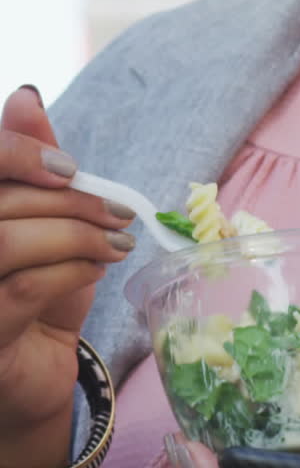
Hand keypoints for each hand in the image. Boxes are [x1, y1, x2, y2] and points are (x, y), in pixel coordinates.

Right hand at [0, 87, 136, 444]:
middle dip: (69, 201)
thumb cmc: (34, 287)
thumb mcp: (42, 216)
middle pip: (0, 201)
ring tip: (115, 242)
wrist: (32, 372)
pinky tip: (98, 268)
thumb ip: (32, 159)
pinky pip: (23, 289)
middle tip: (119, 212)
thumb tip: (25, 95)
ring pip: (7, 243)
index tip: (69, 168)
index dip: (16, 150)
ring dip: (75, 235)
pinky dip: (72, 270)